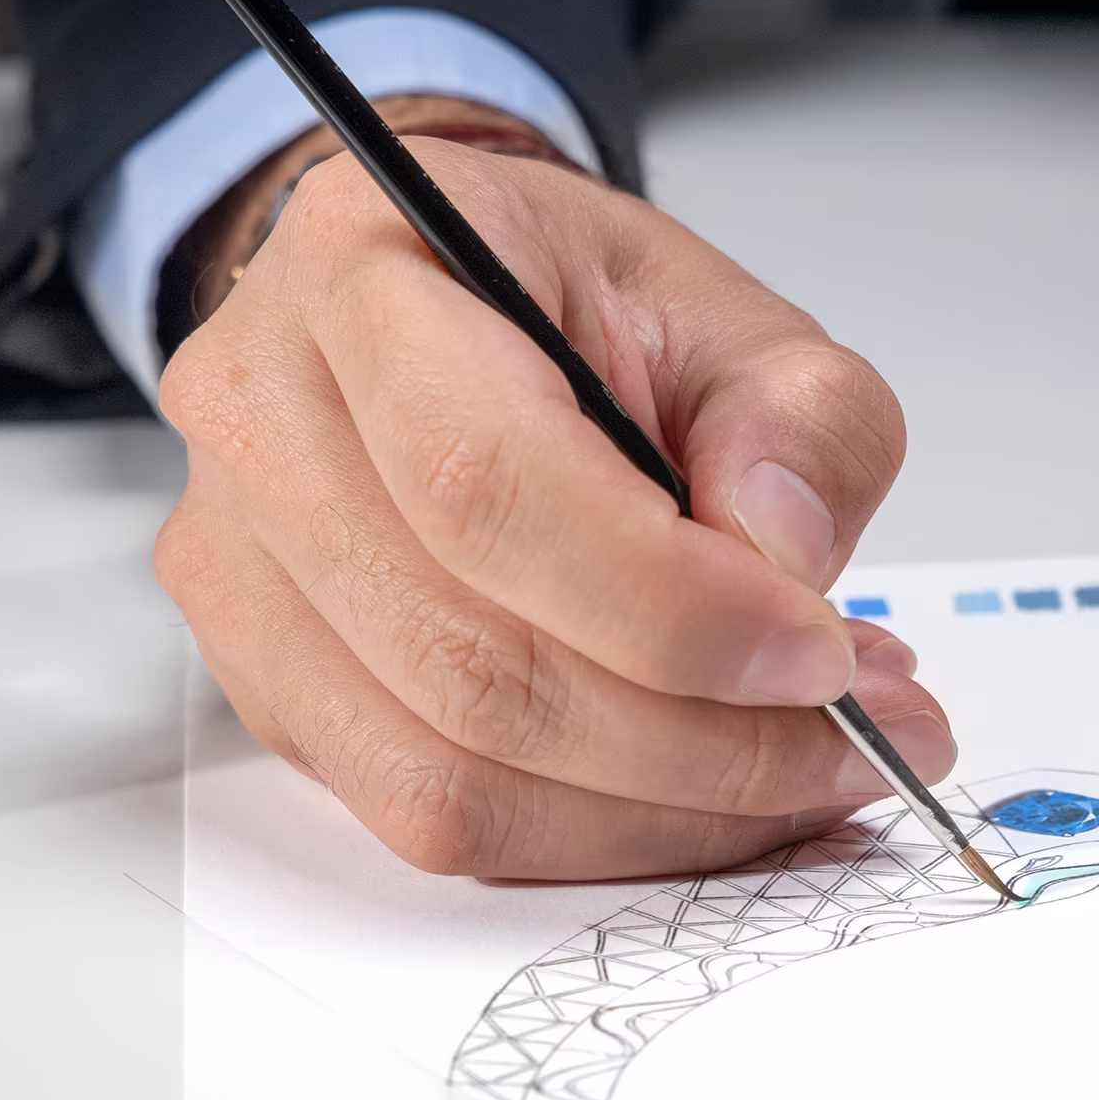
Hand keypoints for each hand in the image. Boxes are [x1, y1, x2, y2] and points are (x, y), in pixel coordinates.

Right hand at [155, 129, 939, 878]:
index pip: (487, 485)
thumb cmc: (582, 315)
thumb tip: (786, 560)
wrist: (463, 329)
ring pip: (452, 777)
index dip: (673, 608)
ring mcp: (241, 567)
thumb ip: (799, 422)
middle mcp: (261, 415)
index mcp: (367, 266)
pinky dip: (601, 833)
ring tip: (803, 760)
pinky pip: (435, 821)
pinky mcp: (270, 686)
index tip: (822, 657)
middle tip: (857, 737)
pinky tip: (705, 786)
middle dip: (703, 742)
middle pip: (471, 663)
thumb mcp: (735, 317)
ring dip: (664, 808)